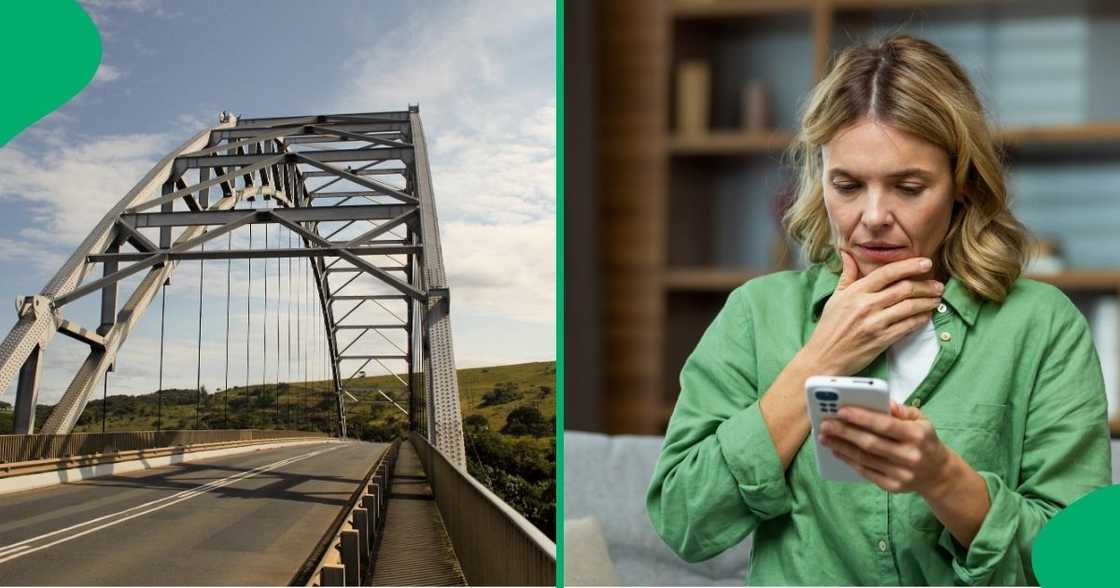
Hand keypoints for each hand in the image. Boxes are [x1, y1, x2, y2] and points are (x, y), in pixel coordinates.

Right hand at [798, 251, 942, 375]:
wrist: (824, 357)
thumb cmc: (829, 327)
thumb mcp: (835, 298)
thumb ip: (847, 276)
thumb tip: (848, 254)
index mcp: (856, 292)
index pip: (887, 273)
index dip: (909, 265)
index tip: (925, 263)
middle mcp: (866, 305)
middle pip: (904, 288)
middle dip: (926, 285)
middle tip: (937, 284)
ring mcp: (875, 323)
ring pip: (910, 306)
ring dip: (927, 301)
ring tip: (936, 298)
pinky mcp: (882, 340)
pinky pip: (908, 326)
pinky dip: (921, 319)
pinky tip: (926, 315)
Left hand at [818, 401, 952, 494]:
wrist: (939, 473)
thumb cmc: (924, 440)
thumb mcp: (920, 420)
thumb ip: (900, 410)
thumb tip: (879, 401)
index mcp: (917, 435)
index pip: (885, 425)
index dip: (861, 417)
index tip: (840, 411)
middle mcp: (910, 456)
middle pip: (870, 443)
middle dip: (844, 432)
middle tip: (825, 424)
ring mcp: (902, 474)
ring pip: (864, 459)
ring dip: (841, 446)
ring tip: (825, 437)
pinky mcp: (893, 487)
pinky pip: (866, 472)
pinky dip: (849, 461)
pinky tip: (837, 450)